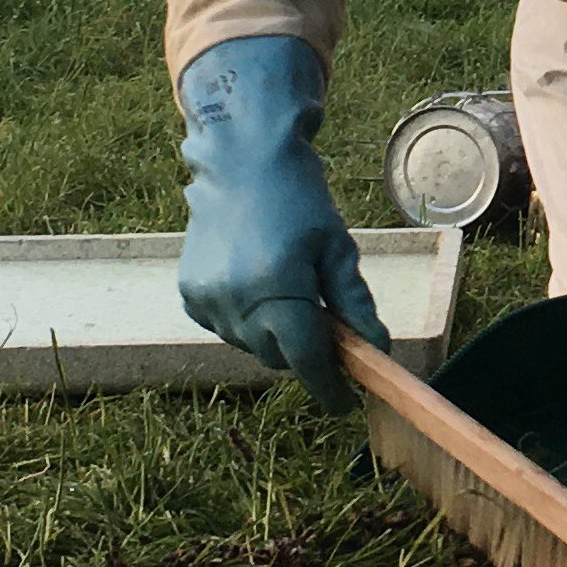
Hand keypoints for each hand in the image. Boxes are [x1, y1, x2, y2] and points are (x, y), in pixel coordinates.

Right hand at [176, 35, 387, 408]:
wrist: (242, 163)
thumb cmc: (300, 200)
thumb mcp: (338, 248)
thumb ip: (354, 303)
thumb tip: (376, 348)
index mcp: (277, 289)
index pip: (306, 358)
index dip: (328, 385)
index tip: (344, 402)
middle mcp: (235, 301)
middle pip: (278, 356)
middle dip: (304, 351)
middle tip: (322, 322)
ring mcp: (207, 300)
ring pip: (251, 346)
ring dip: (273, 334)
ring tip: (287, 288)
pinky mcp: (190, 295)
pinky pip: (226, 328)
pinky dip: (246, 320)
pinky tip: (256, 282)